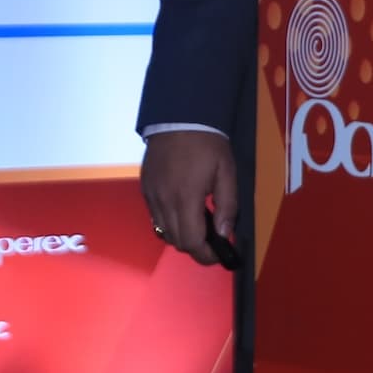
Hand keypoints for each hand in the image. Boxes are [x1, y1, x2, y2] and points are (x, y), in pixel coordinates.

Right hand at [140, 130, 237, 266]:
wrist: (179, 117)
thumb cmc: (207, 143)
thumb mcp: (227, 172)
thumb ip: (227, 205)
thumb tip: (224, 234)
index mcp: (185, 198)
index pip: (192, 242)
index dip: (206, 255)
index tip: (220, 254)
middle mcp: (163, 201)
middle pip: (176, 241)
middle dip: (196, 248)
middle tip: (213, 241)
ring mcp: (151, 196)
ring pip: (163, 232)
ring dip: (182, 236)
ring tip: (199, 224)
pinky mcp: (145, 189)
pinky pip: (155, 217)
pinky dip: (169, 222)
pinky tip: (183, 210)